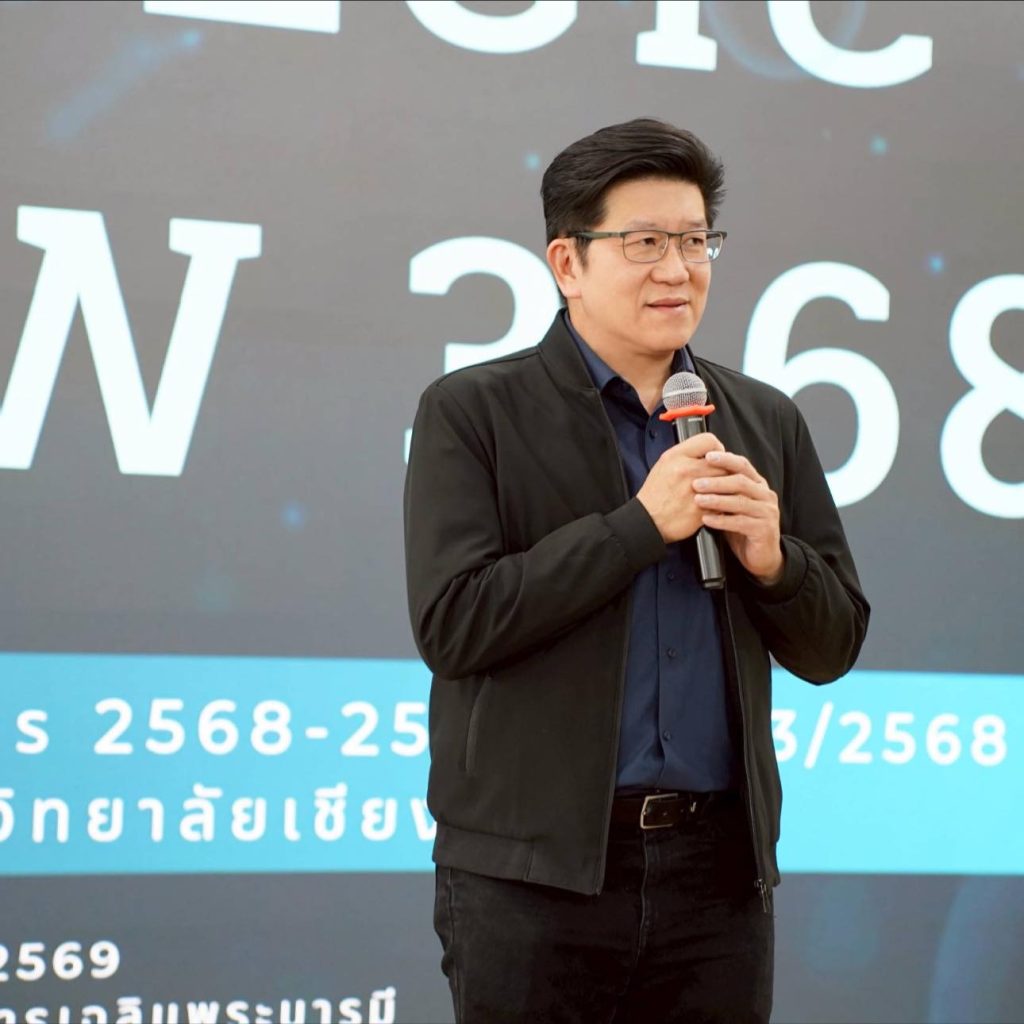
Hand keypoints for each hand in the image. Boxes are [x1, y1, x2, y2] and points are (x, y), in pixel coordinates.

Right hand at [636, 432, 727, 543]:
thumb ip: (686, 455)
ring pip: (726, 482)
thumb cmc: (655, 495)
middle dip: (723, 470)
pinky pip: (723, 502)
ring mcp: (696, 490)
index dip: (716, 448)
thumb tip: (709, 452)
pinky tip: (711, 505)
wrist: (647, 520)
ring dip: (725, 487)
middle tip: (718, 476)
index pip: (709, 440)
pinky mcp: (703, 509)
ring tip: (718, 491)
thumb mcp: (664, 464)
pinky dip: (721, 504)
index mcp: (676, 457)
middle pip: (722, 462)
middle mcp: (686, 471)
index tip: (715, 457)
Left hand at [692, 450, 782, 583]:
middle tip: (696, 483)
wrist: (761, 556)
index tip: (707, 456)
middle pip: (741, 482)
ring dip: (717, 500)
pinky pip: (741, 523)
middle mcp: (766, 496)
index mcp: (758, 485)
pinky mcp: (764, 530)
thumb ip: (722, 491)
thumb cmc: (742, 528)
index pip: (743, 465)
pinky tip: (706, 520)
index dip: (726, 460)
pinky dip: (722, 520)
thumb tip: (698, 474)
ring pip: (740, 502)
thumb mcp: (732, 505)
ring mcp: (767, 513)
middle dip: (717, 481)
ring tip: (698, 500)